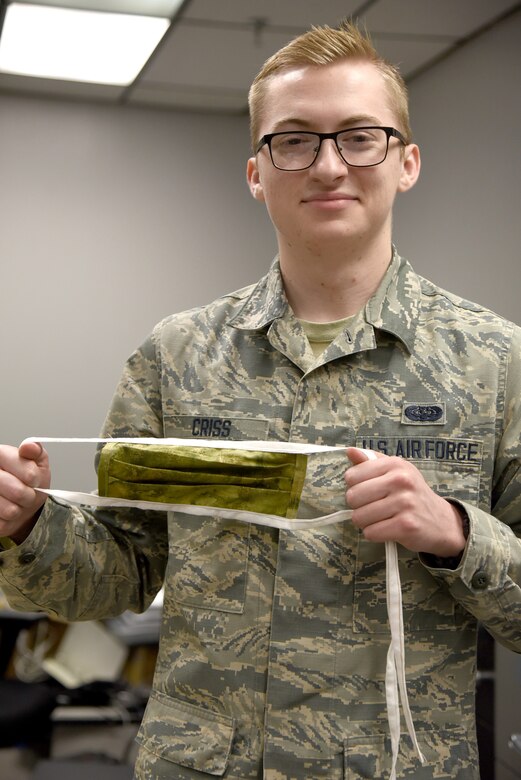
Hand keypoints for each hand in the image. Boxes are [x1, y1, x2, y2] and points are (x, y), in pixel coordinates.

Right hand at [0, 441, 50, 543]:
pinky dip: (10, 520)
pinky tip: (6, 510)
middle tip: (27, 493)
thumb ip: (35, 452)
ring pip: (10, 510)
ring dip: (19, 509)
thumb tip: (29, 446)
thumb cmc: (28, 481)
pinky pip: (3, 523)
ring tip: (16, 501)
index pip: (26, 471)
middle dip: (28, 496)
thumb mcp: (38, 462)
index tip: (34, 479)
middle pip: (18, 492)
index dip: (34, 478)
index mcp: (0, 455)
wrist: (20, 503)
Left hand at [345, 447, 466, 557]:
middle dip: (358, 507)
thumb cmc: (412, 495)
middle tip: (373, 508)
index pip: (352, 476)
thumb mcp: (395, 472)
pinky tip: (387, 529)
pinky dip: (374, 534)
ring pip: (359, 517)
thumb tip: (349, 451)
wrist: (442, 521)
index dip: (354, 487)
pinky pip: (371, 533)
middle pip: (352, 497)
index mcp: (395, 464)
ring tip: (381, 519)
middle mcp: (401, 480)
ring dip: (366, 523)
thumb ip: (371, 462)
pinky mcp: (406, 526)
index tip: (367, 492)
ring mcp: (404, 503)